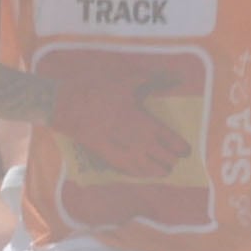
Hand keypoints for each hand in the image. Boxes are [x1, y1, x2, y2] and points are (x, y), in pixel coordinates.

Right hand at [42, 52, 184, 178]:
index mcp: (145, 124)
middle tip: (175, 159)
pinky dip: (139, 173)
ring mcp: (122, 152)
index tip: (185, 150)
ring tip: (163, 169)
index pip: (172, 142)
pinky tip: (142, 172)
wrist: (65, 104)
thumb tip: (177, 77)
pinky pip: (128, 171)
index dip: (181, 148)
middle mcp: (137, 143)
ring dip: (158, 170)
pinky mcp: (106, 157)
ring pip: (147, 170)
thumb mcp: (127, 80)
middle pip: (163, 159)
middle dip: (171, 160)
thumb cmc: (97, 89)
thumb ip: (154, 80)